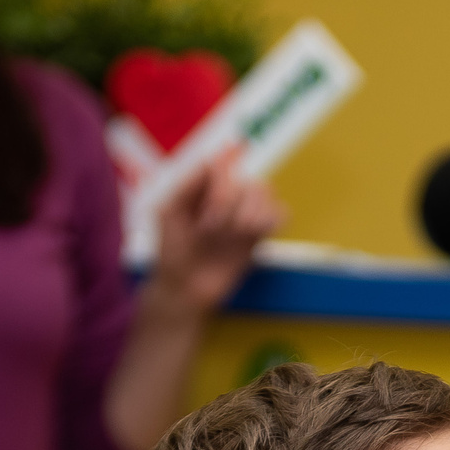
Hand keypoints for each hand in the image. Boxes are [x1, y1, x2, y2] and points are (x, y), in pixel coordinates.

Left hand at [147, 150, 283, 317]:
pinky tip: (253, 233)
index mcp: (204, 187)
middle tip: (209, 228)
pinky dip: (273, 218)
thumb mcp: (169, 213)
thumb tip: (211, 160)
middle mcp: (226, 197)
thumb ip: (188, 184)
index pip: (223, 168)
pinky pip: (280, 214)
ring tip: (235, 233)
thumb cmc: (171, 251)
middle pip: (247, 181)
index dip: (220, 183)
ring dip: (251, 213)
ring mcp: (244, 215)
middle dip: (230, 204)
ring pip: (265, 193)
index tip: (205, 210)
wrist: (185, 289)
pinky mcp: (257, 235)